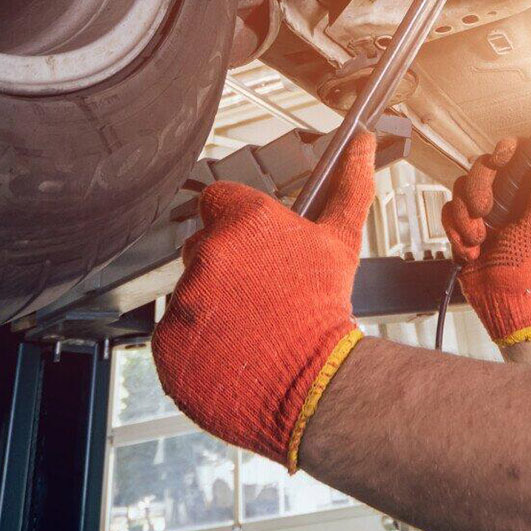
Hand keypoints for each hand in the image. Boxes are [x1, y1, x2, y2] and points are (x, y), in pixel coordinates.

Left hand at [152, 132, 373, 469]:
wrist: (314, 384)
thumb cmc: (326, 311)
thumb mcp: (341, 242)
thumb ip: (348, 186)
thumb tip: (363, 145)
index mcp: (245, 220)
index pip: (218, 201)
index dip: (235, 222)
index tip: (253, 246)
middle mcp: (208, 252)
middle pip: (201, 246)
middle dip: (224, 266)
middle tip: (257, 294)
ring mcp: (184, 298)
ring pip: (188, 290)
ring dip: (209, 305)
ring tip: (246, 327)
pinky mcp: (167, 341)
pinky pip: (173, 332)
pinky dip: (194, 343)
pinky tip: (228, 349)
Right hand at [441, 138, 530, 346]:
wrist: (499, 298)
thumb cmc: (526, 268)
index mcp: (525, 193)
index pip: (516, 155)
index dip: (507, 148)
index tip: (502, 156)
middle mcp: (502, 197)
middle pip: (481, 166)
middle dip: (478, 189)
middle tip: (484, 212)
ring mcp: (479, 210)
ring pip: (459, 189)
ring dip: (466, 219)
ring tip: (480, 242)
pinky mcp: (460, 224)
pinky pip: (447, 212)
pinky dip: (456, 233)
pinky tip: (471, 251)